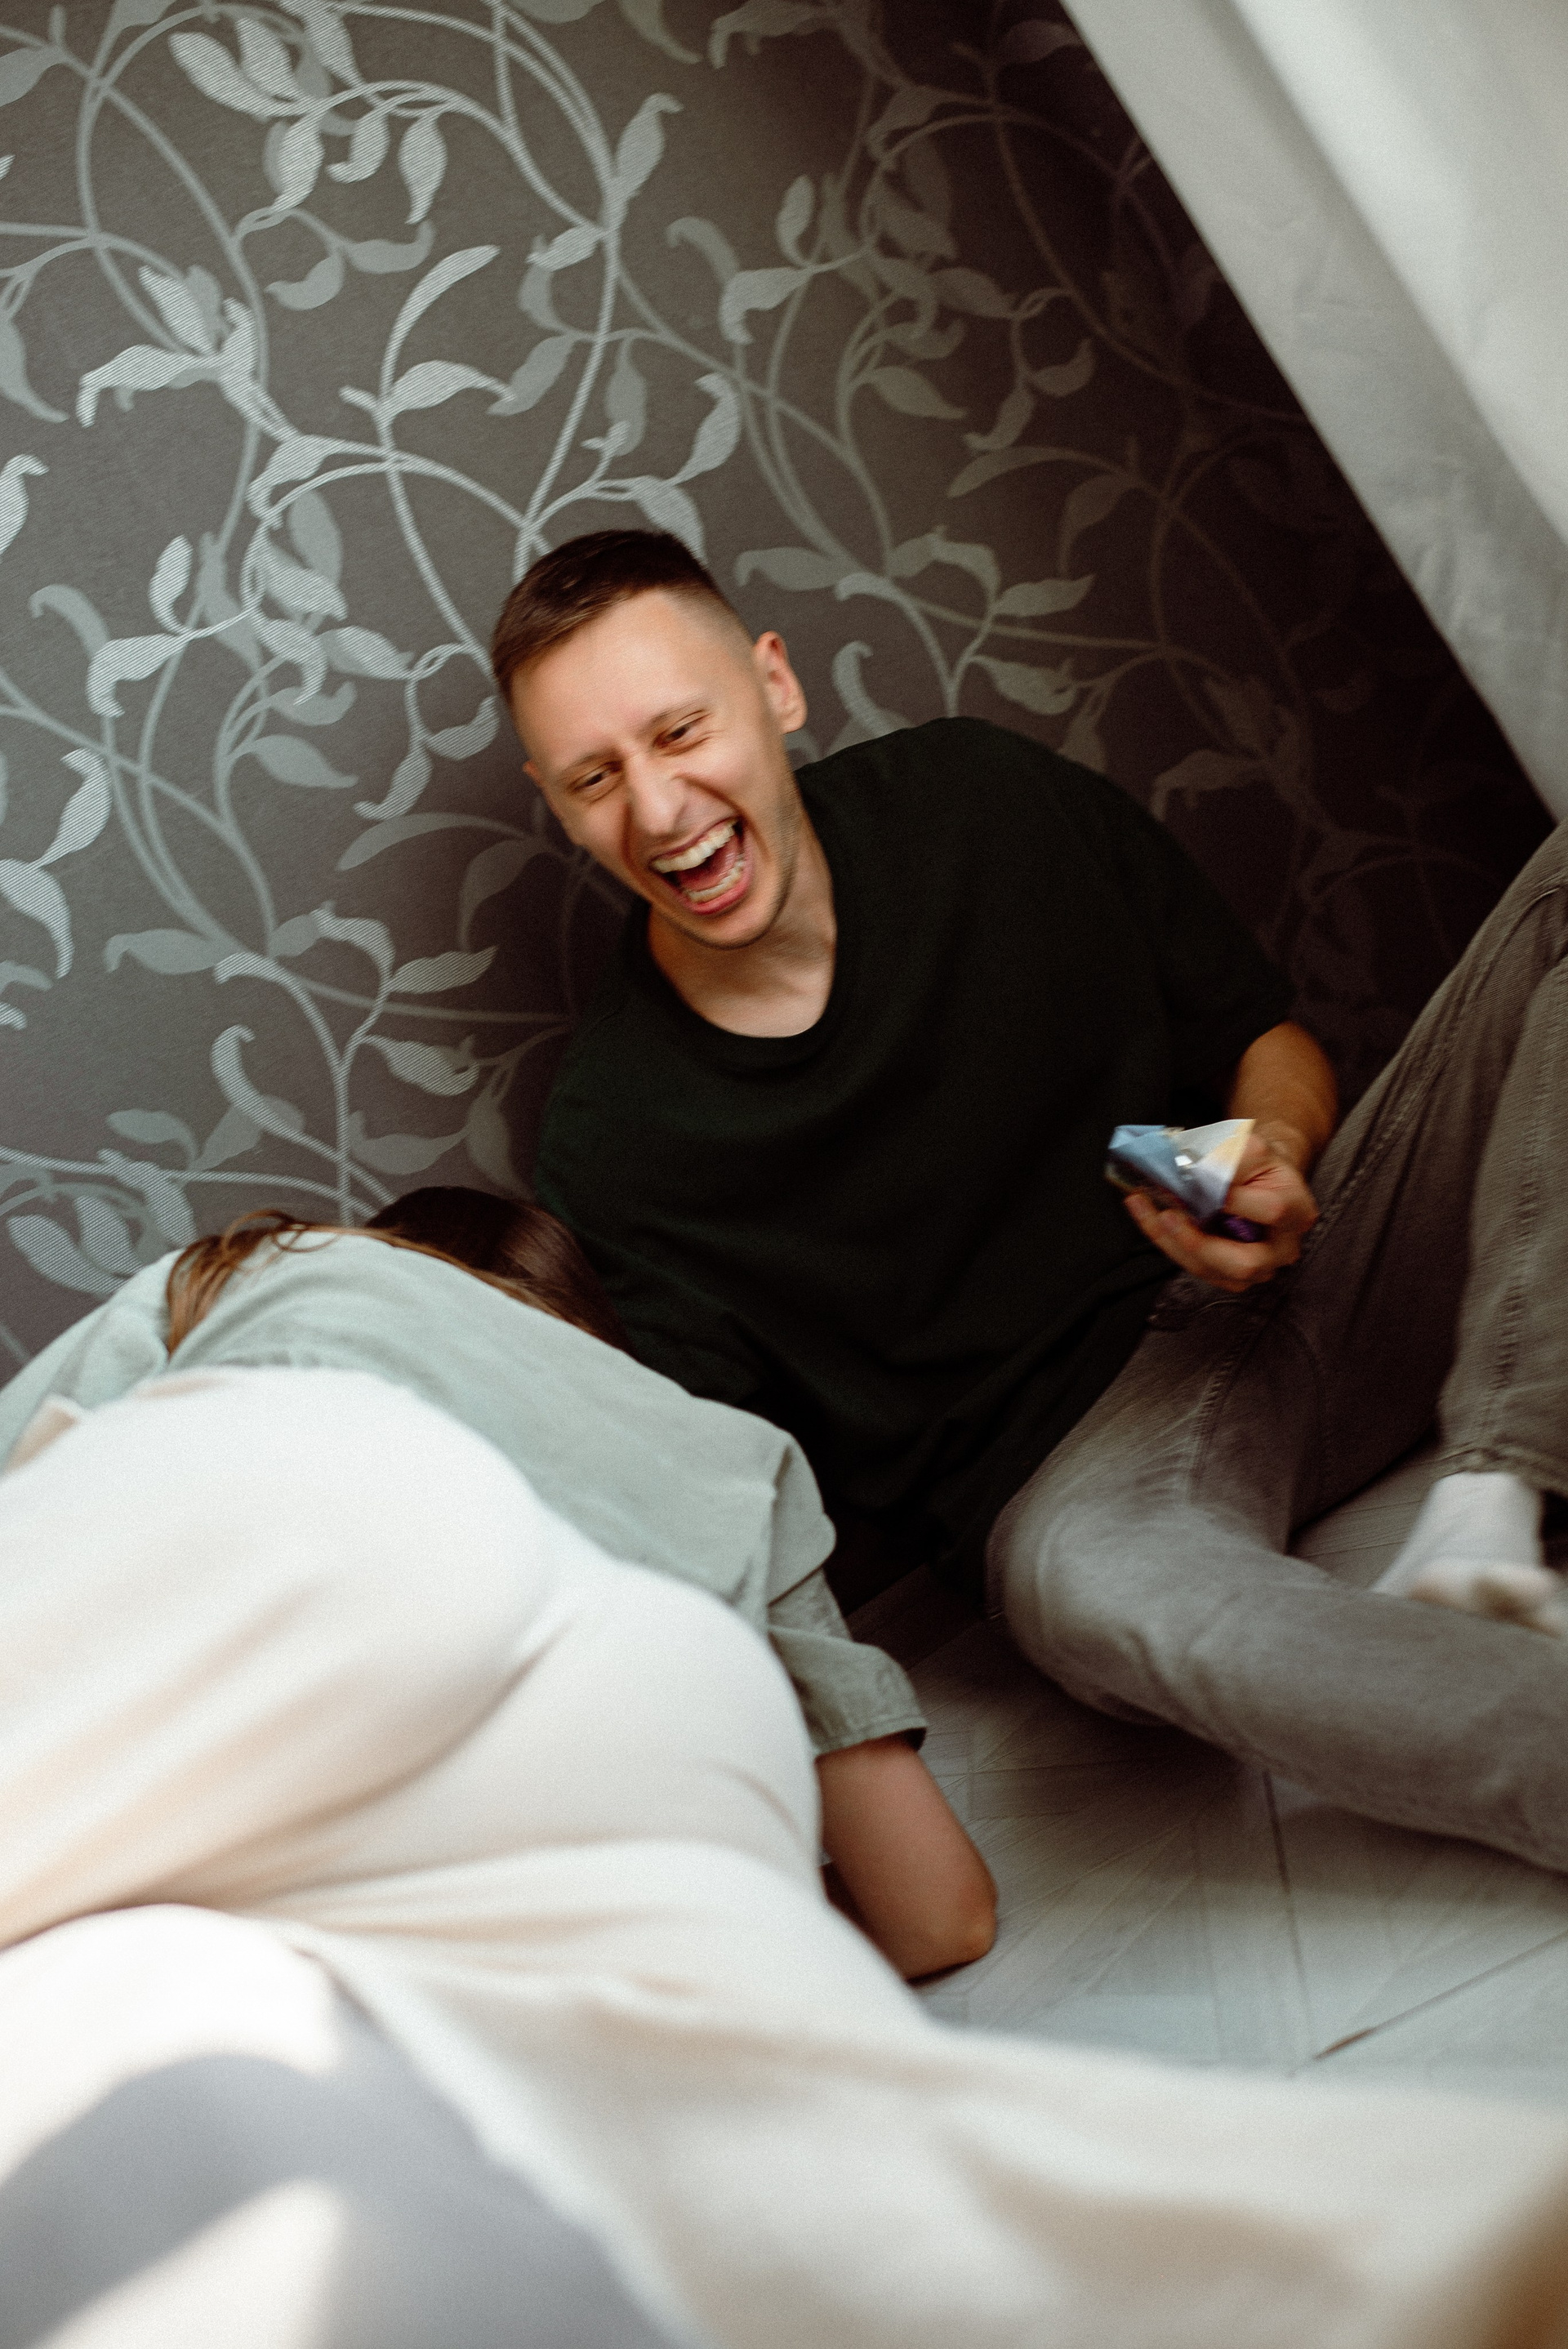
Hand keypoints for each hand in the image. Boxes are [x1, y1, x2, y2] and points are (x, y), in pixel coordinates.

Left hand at [1122, 1124, 1318, 1293]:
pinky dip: (1167, 1242)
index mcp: (1297, 1212)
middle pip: (1244, 1263)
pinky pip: (1193, 1267)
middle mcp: (1281, 1249)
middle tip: (1168, 1216)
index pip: (1272, 1211)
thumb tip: (1195, 1174)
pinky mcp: (1227, 1275)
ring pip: (1211, 1270)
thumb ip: (1229, 1159)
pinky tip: (1148, 1217)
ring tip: (1147, 1210)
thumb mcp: (1250, 1148)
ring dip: (1173, 1242)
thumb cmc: (1255, 1163)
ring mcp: (1256, 1269)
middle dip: (1200, 1243)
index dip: (1236, 1201)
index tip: (1202, 1184)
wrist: (1256, 1178)